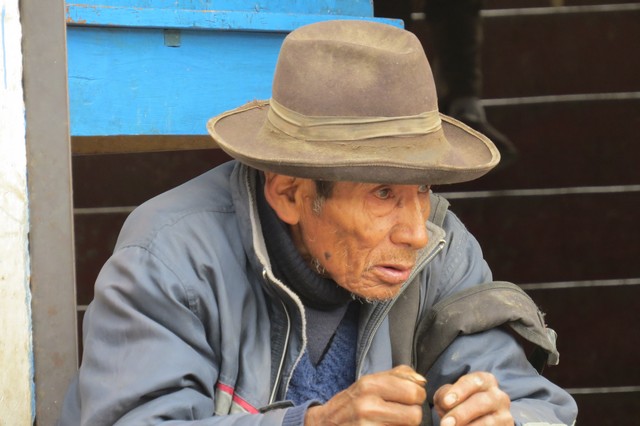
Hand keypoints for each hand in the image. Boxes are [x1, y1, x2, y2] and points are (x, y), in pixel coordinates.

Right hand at [304, 365, 426, 424]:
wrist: (324, 424)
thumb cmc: (352, 403)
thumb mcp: (369, 382)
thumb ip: (397, 376)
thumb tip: (421, 381)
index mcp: (370, 384)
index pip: (414, 392)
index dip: (416, 397)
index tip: (408, 399)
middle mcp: (368, 405)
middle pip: (415, 415)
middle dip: (412, 415)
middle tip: (402, 414)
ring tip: (392, 422)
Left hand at [433, 372, 512, 425]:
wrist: (475, 422)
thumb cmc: (459, 405)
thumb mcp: (450, 396)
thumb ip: (445, 395)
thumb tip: (444, 402)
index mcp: (486, 381)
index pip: (476, 381)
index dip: (460, 390)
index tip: (446, 402)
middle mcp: (499, 396)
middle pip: (482, 402)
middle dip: (461, 413)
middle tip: (446, 423)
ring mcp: (505, 416)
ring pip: (488, 422)